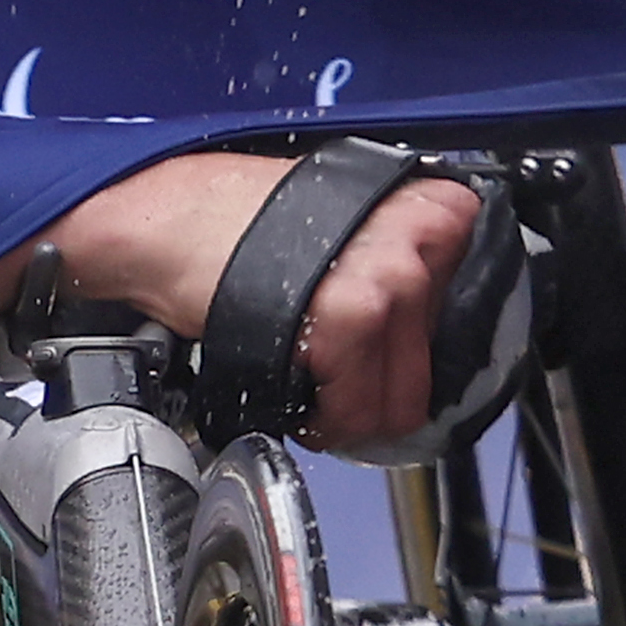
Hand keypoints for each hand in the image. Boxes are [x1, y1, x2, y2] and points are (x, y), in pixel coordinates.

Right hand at [0, 152, 483, 452]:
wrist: (163, 224)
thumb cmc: (229, 218)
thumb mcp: (337, 214)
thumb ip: (388, 251)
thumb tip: (418, 319)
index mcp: (429, 206)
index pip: (462, 306)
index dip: (409, 341)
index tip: (376, 347)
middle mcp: (420, 235)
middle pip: (434, 360)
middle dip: (379, 383)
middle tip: (334, 375)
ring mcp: (393, 274)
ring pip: (404, 394)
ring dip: (354, 406)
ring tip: (314, 387)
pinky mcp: (355, 315)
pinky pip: (360, 406)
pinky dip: (328, 419)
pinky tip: (299, 393)